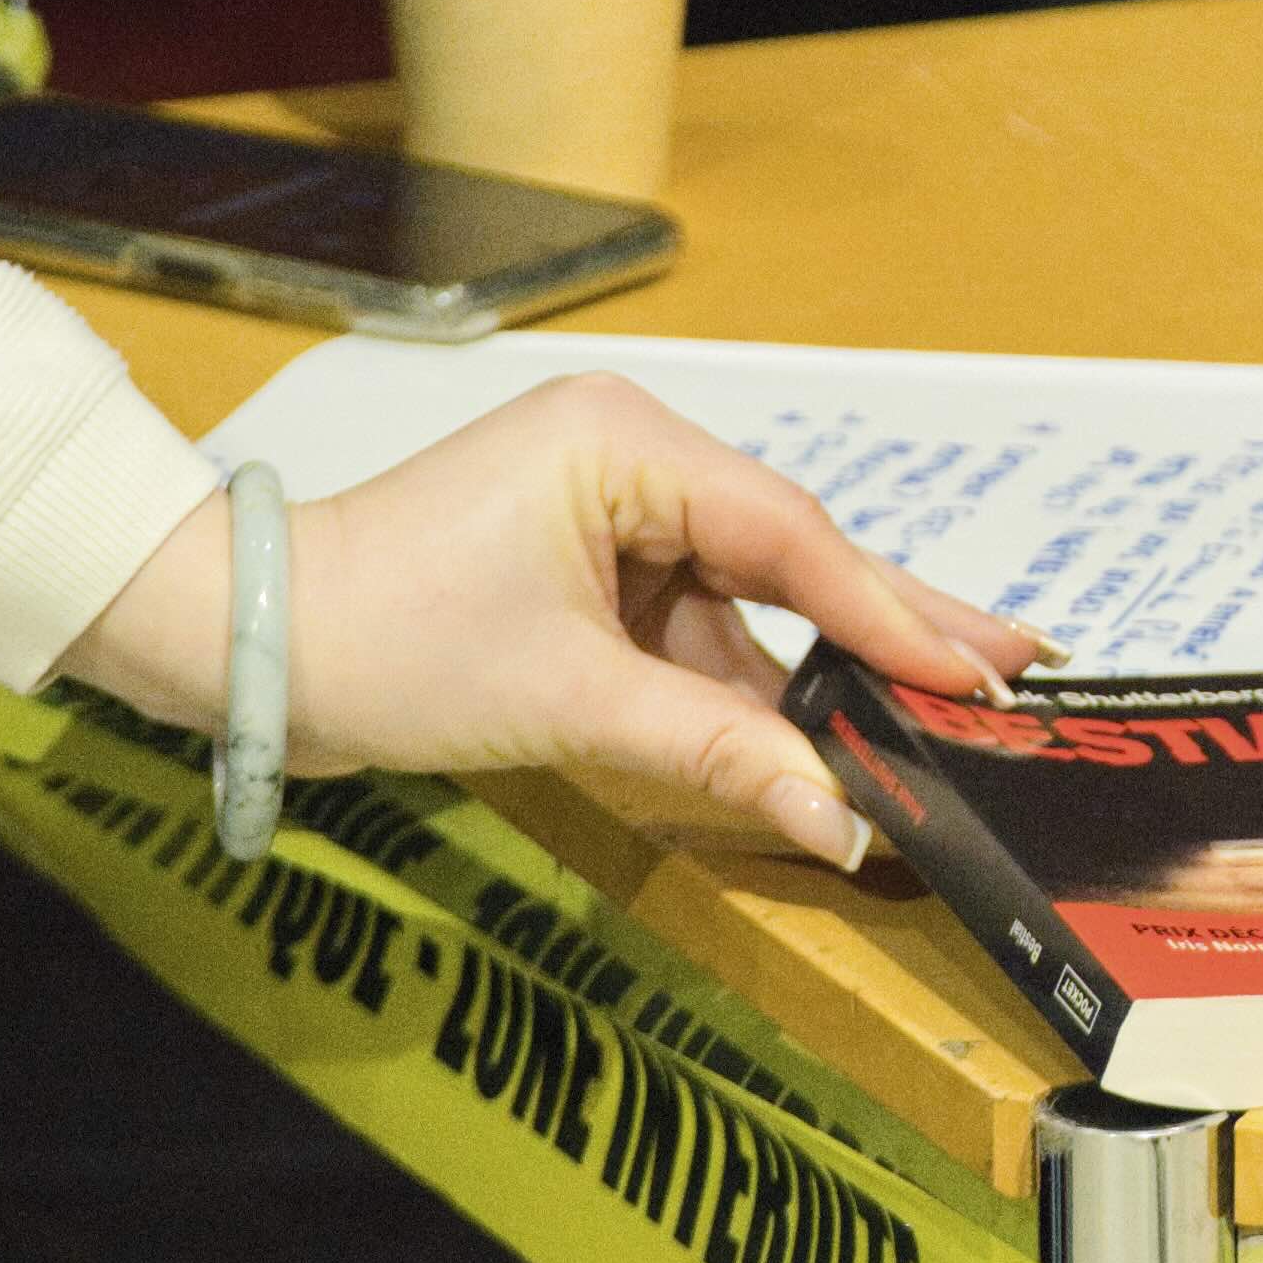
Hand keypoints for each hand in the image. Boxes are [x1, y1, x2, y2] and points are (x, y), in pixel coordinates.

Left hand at [62, 374, 1045, 870]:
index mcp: (626, 443)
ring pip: (749, 601)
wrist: (244, 647)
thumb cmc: (383, 638)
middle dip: (895, 624)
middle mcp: (631, 456)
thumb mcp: (567, 700)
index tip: (975, 677)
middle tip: (1017, 667)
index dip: (889, 616)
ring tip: (942, 715)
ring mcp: (610, 513)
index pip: (790, 536)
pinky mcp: (586, 569)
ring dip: (821, 672)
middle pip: (792, 556)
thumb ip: (718, 750)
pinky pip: (694, 629)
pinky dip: (746, 687)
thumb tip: (839, 820)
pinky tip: (824, 735)